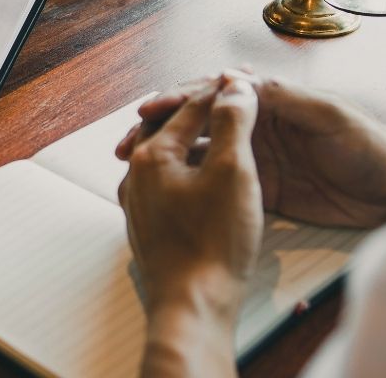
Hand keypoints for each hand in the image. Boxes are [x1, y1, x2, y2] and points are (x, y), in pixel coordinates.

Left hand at [118, 78, 262, 375]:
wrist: (192, 306)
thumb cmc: (214, 241)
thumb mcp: (234, 172)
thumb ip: (233, 122)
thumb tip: (234, 85)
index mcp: (152, 152)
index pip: (192, 106)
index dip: (225, 91)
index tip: (249, 79)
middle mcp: (136, 172)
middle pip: (172, 126)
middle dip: (203, 111)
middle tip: (232, 100)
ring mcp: (139, 201)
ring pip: (168, 155)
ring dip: (195, 139)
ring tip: (222, 132)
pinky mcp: (149, 225)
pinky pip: (168, 183)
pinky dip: (189, 169)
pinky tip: (206, 177)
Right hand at [121, 72, 385, 227]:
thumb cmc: (366, 144)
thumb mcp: (325, 115)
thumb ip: (282, 96)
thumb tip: (237, 77)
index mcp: (264, 102)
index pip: (209, 95)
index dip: (176, 100)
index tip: (147, 110)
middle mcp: (250, 127)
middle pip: (191, 122)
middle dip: (156, 129)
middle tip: (126, 144)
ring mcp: (250, 158)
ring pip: (194, 153)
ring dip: (164, 158)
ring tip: (132, 168)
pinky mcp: (255, 189)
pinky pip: (211, 184)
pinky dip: (184, 185)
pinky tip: (160, 192)